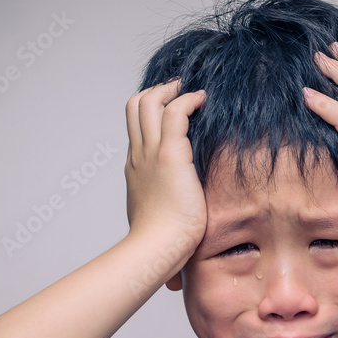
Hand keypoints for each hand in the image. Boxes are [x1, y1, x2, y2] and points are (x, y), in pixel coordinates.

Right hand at [124, 79, 207, 248]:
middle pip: (134, 106)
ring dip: (170, 90)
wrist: (155, 248)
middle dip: (156, 91)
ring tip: (191, 91)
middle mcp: (138, 155)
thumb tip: (174, 235)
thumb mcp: (158, 220)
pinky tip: (203, 99)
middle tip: (178, 90)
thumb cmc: (160, 243)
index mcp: (135, 169)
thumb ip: (165, 215)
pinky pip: (175, 112)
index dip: (151, 113)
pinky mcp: (170, 155)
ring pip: (148, 102)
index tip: (170, 110)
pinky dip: (188, 100)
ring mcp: (151, 153)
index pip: (136, 129)